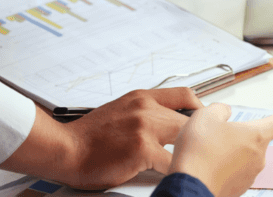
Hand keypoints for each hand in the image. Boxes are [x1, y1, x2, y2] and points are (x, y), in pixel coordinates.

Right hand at [62, 88, 203, 188]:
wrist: (65, 149)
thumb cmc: (89, 137)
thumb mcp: (120, 112)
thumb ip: (144, 113)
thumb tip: (168, 124)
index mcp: (142, 98)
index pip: (184, 95)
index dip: (200, 109)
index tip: (207, 121)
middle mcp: (146, 108)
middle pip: (188, 120)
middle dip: (196, 139)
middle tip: (201, 152)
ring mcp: (145, 127)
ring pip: (184, 139)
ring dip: (188, 155)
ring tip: (191, 165)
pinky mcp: (142, 148)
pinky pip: (171, 161)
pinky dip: (174, 171)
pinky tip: (173, 176)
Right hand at [169, 103, 272, 196]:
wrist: (188, 187)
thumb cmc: (199, 154)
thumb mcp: (205, 116)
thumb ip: (220, 110)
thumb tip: (224, 113)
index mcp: (256, 136)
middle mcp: (258, 157)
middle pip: (251, 139)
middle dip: (235, 137)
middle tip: (213, 138)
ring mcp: (249, 175)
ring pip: (240, 156)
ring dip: (226, 153)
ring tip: (205, 154)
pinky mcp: (238, 188)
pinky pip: (232, 172)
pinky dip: (221, 168)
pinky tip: (206, 167)